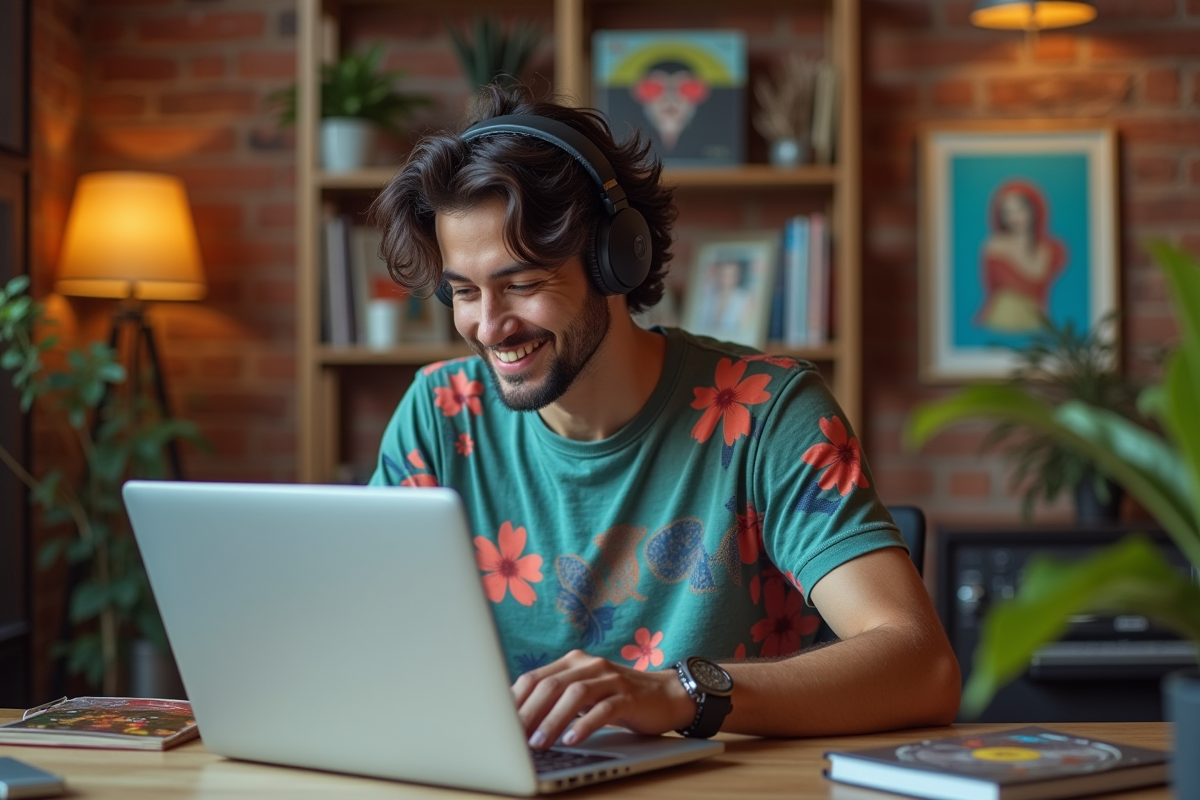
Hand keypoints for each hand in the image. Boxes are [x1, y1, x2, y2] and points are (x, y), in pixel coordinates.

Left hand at [512, 650, 695, 748]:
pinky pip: (603, 709)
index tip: (498, 725)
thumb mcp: (584, 695)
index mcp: (572, 662)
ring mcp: (610, 678)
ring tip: (538, 743)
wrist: (666, 695)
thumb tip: (518, 724)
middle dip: (528, 713)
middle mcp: (589, 665)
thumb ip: (557, 700)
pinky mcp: (628, 696)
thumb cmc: (617, 699)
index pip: (534, 678)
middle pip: (551, 685)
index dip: (514, 701)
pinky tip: (573, 740)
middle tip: (512, 738)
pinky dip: (585, 725)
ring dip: (553, 720)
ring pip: (574, 695)